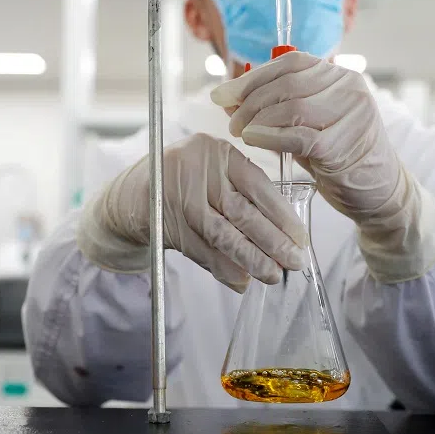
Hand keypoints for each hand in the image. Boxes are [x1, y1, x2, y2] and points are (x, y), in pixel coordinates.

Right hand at [79, 133, 306, 292]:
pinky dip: (224, 270)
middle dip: (273, 242)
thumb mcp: (212, 167)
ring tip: (273, 276)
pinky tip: (242, 281)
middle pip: (242, 213)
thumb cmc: (186, 178)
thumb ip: (242, 185)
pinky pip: (202, 253)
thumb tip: (286, 227)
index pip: (257, 185)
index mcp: (216, 152)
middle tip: (294, 262)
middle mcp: (195, 172)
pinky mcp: (165, 227)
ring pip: (223, 236)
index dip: (282, 215)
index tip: (300, 238)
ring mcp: (178, 201)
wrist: (134, 194)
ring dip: (251, 261)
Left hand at [210, 52, 434, 282]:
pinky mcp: (344, 144)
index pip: (289, 64)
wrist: (380, 193)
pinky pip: (298, 136)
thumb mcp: (305, 126)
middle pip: (287, 85)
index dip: (251, 77)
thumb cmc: (340, 158)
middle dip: (249, 103)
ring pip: (291, 107)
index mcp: (341, 76)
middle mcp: (350, 88)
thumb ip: (271, 110)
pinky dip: (269, 137)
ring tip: (241, 133)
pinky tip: (254, 140)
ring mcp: (351, 115)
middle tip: (231, 123)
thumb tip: (227, 98)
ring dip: (257, 120)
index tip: (222, 94)